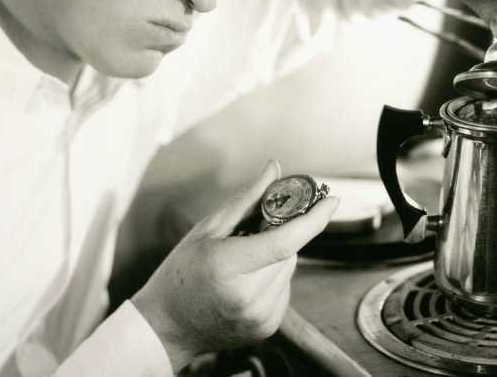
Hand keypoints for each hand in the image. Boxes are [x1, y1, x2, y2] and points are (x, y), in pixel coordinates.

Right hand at [132, 160, 338, 371]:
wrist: (166, 327)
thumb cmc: (181, 274)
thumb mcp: (207, 230)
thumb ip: (246, 200)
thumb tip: (274, 170)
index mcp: (228, 267)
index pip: (283, 241)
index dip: (313, 219)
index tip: (330, 199)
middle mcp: (248, 297)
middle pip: (289, 252)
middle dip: (280, 235)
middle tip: (252, 233)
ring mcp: (259, 317)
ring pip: (289, 269)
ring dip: (277, 258)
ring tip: (242, 262)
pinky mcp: (267, 327)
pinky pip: (284, 288)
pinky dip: (272, 278)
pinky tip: (246, 282)